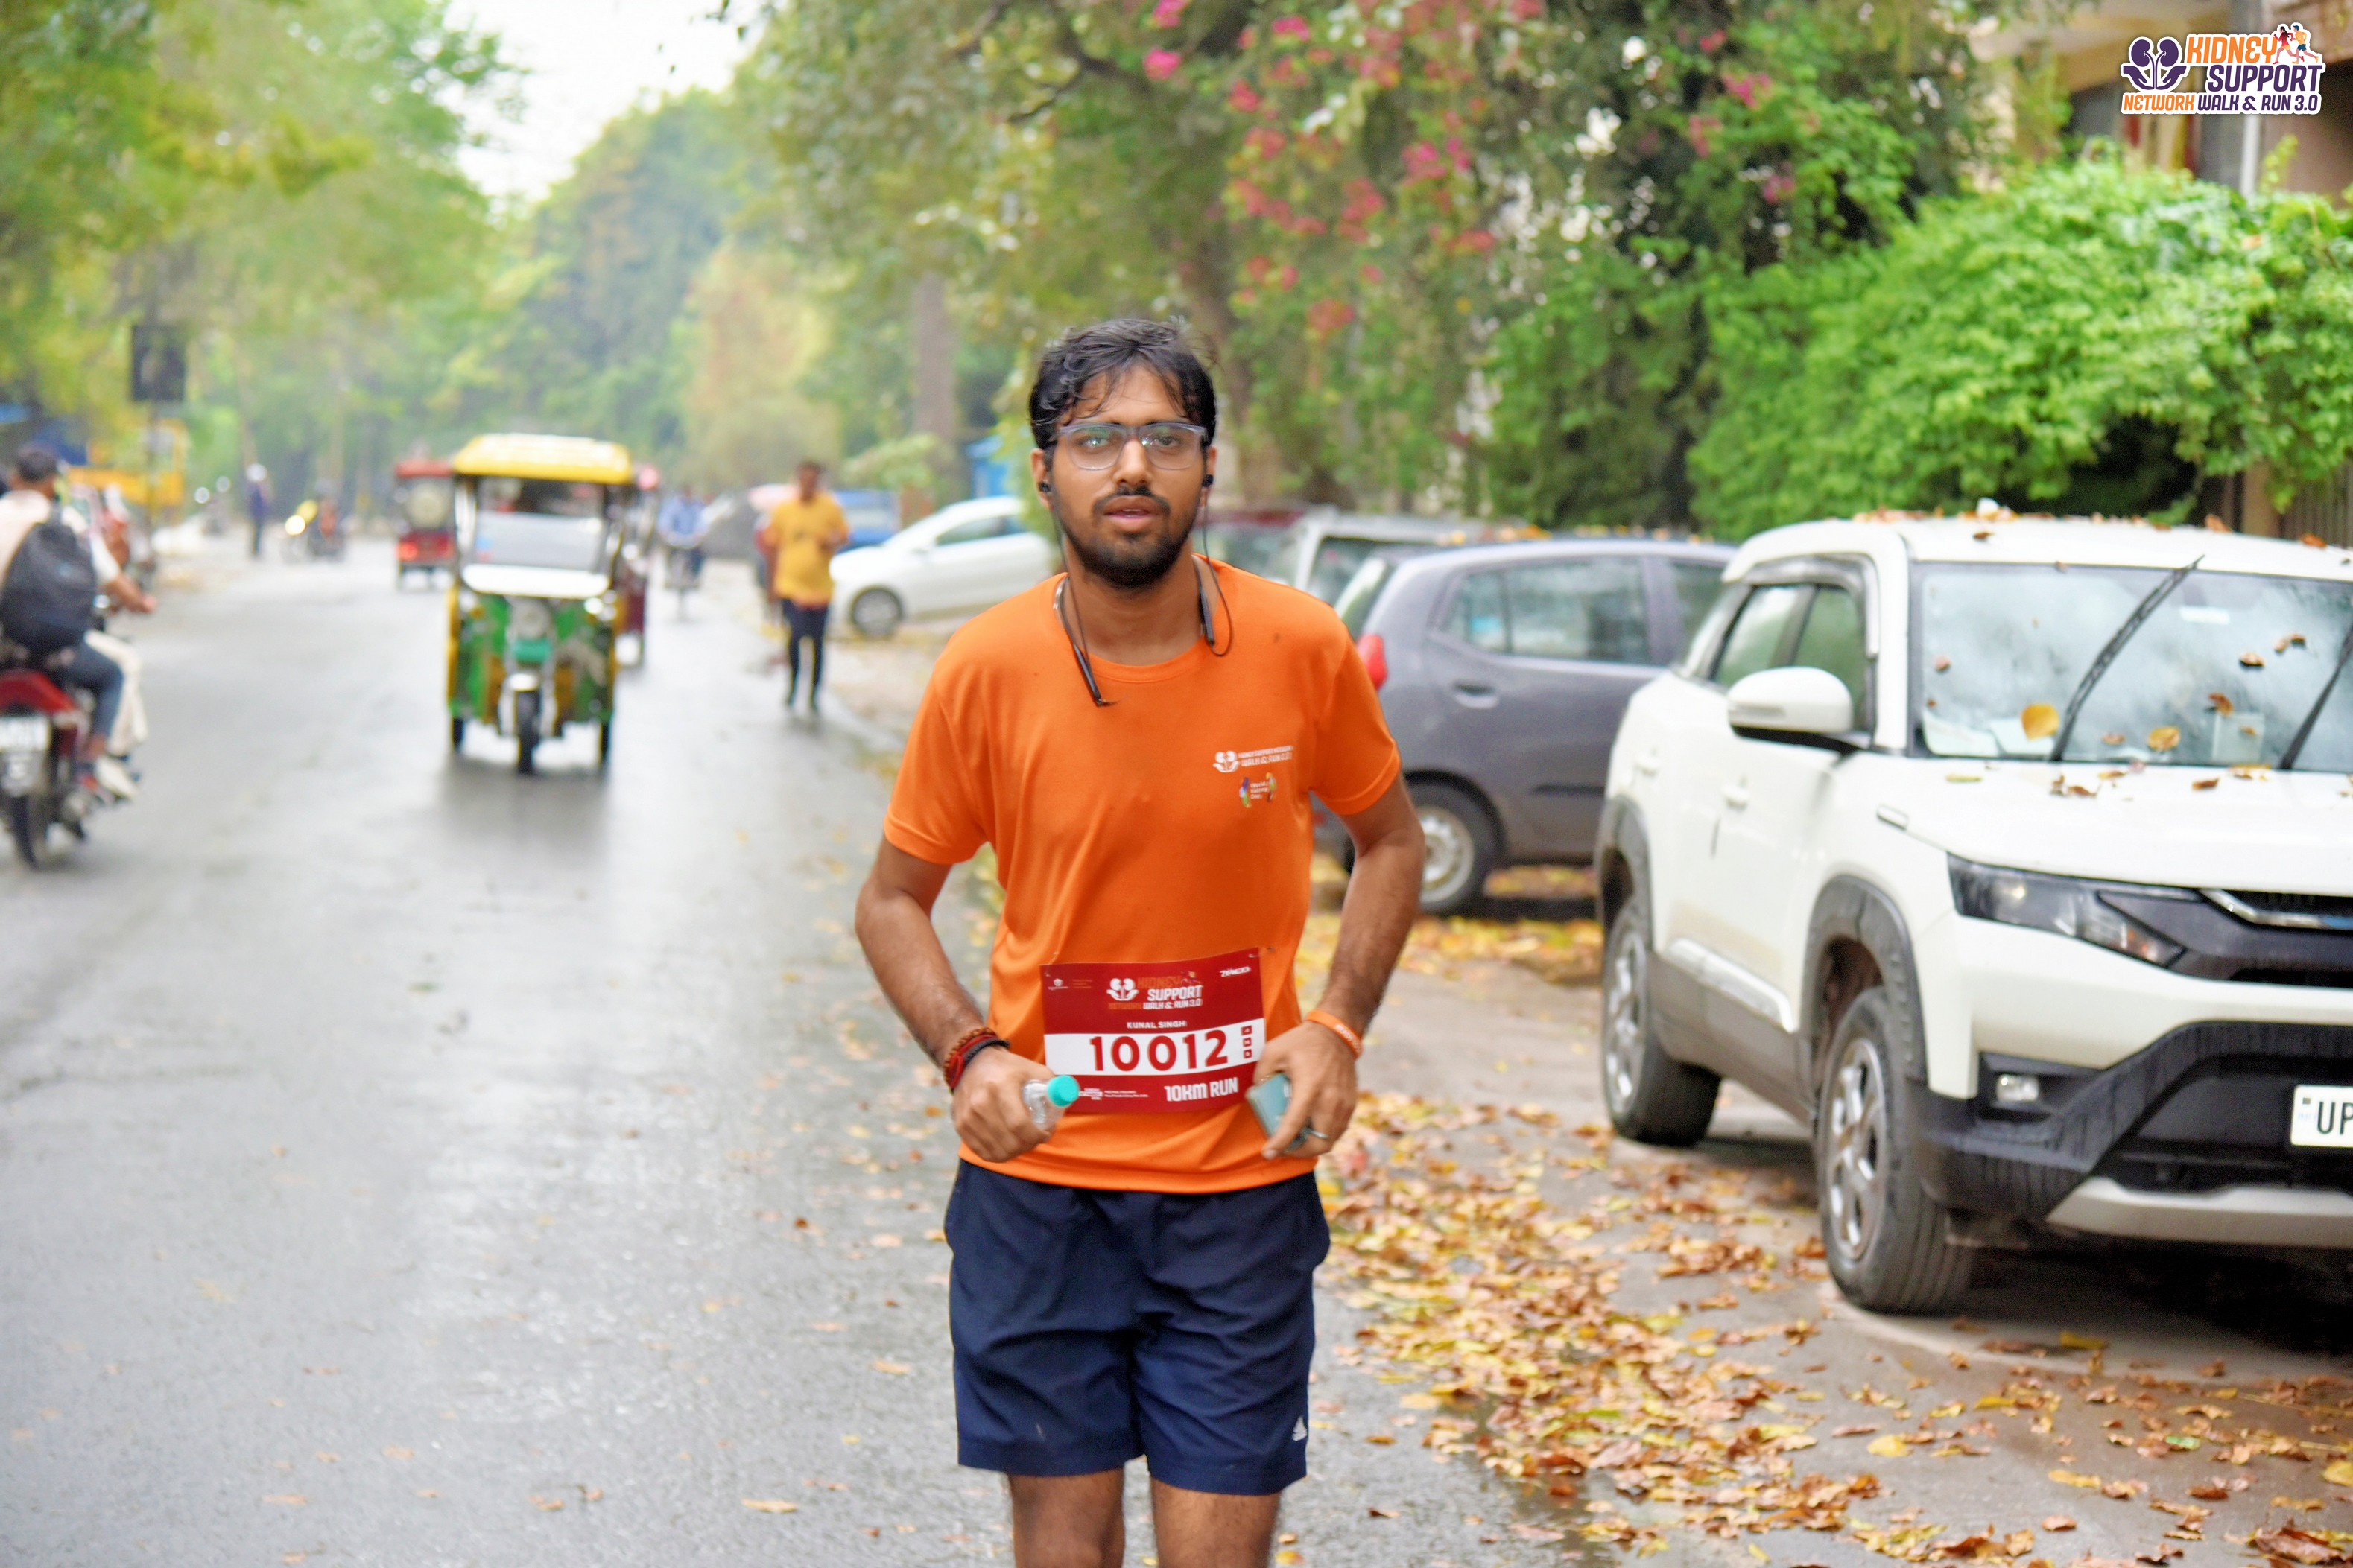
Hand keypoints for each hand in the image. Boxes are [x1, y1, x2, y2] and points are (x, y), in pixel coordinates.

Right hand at [953, 1046, 1053, 1163]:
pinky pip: (983, 1152)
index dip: (1037, 1136)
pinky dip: (999, 1153)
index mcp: (1000, 1087)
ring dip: (1015, 1151)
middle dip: (1029, 1145)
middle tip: (1036, 1138)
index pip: (1019, 1125)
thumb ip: (1051, 1084)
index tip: (1045, 1132)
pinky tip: (1007, 1143)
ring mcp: (967, 1117)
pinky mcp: (960, 1126)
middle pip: (1009, 1142)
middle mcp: (980, 1103)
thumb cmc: (1006, 1067)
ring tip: (1022, 1140)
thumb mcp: (1031, 1068)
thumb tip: (1066, 1100)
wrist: (969, 1062)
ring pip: (997, 1151)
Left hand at [1253, 1020, 1357, 1159]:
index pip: (1294, 1125)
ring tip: (1298, 1139)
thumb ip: (1261, 1074)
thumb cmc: (1302, 1042)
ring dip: (1313, 1145)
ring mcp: (1344, 1104)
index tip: (1269, 1154)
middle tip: (1285, 1148)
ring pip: (1331, 1140)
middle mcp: (1330, 1100)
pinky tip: (1312, 1128)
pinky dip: (1325, 1135)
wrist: (1336, 1033)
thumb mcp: (1273, 1051)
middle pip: (1319, 1143)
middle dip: (1300, 1152)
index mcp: (1309, 1088)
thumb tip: (1256, 1094)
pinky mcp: (1351, 1104)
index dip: (1280, 1144)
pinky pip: (1338, 1130)